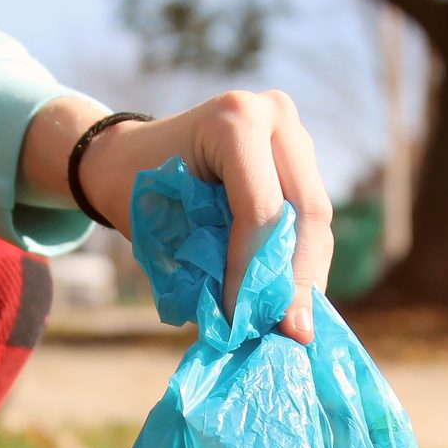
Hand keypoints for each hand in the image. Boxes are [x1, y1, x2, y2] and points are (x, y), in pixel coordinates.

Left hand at [23, 93, 333, 345]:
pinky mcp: (302, 156)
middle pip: (306, 211)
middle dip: (296, 278)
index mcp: (233, 120)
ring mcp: (294, 132)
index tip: (240, 320)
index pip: (260, 210)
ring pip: (316, 217)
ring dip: (306, 274)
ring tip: (293, 324)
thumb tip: (252, 324)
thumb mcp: (163, 226)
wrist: (131, 156)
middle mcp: (274, 115)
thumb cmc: (137, 190)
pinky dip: (303, 260)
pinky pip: (313, 218)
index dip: (254, 271)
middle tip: (291, 332)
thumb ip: (211, 267)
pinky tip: (292, 299)